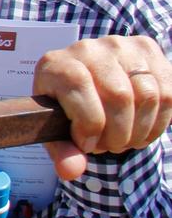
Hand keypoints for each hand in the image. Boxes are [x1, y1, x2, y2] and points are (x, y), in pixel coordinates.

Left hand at [33, 35, 171, 180]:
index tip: (87, 144)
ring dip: (140, 130)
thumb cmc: (69, 111)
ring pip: (148, 95)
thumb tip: (72, 170)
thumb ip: (62, 151)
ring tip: (124, 137)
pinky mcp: (147, 50)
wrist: (87, 83)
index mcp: (56, 65)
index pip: (78, 86)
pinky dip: (159, 122)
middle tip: (110, 145)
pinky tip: (142, 127)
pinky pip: (168, 93)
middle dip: (118, 134)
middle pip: (119, 96)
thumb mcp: (57, 132)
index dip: (88, 124)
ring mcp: (120, 46)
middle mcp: (87, 48)